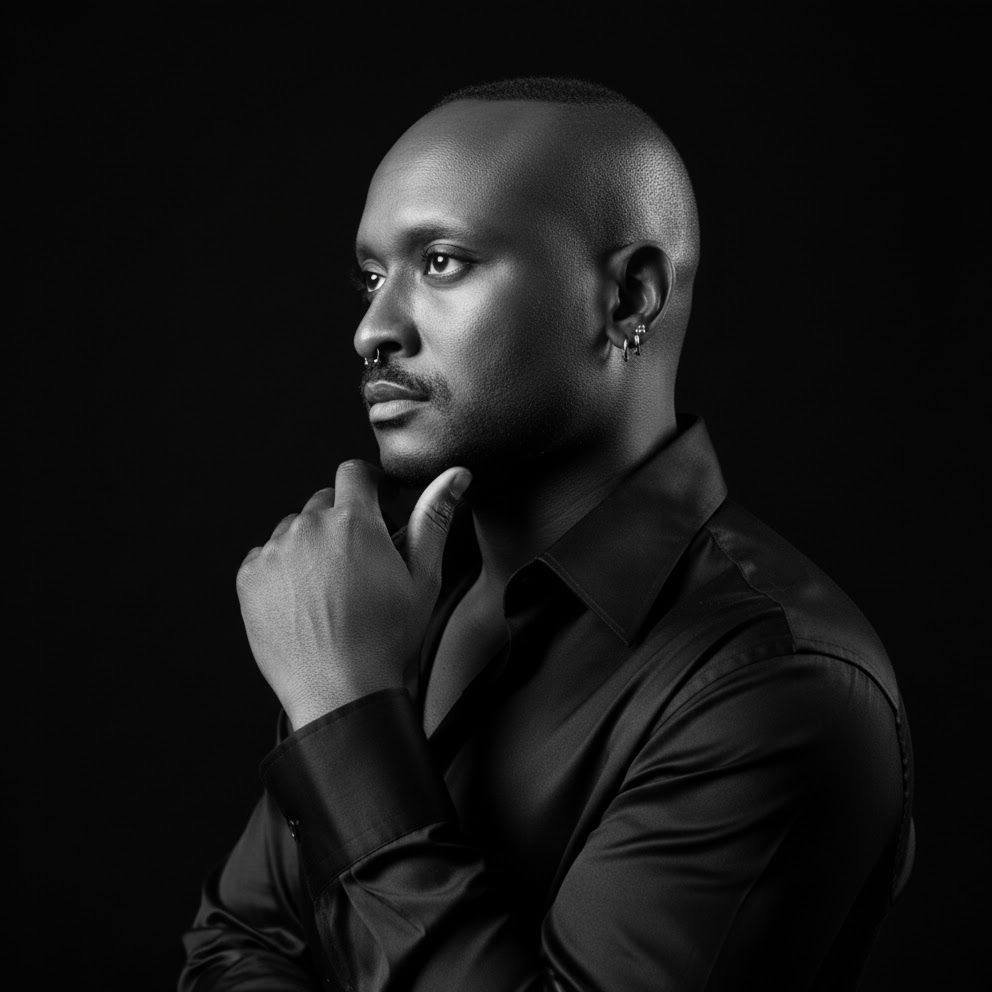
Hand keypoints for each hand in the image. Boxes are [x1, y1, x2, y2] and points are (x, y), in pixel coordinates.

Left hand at [235, 459, 471, 729]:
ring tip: (331, 586)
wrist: (340, 691)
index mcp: (354, 522)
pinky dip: (283, 569)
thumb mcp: (423, 576)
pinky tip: (304, 600)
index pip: (355, 473)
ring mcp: (275, 552)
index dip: (371, 484)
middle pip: (324, 502)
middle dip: (343, 520)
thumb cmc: (386, 639)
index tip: (380, 502)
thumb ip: (435, 516)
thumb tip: (455, 475)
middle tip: (360, 560)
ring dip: (311, 544)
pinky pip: (266, 555)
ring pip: (294, 528)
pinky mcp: (250, 577)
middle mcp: (309, 528)